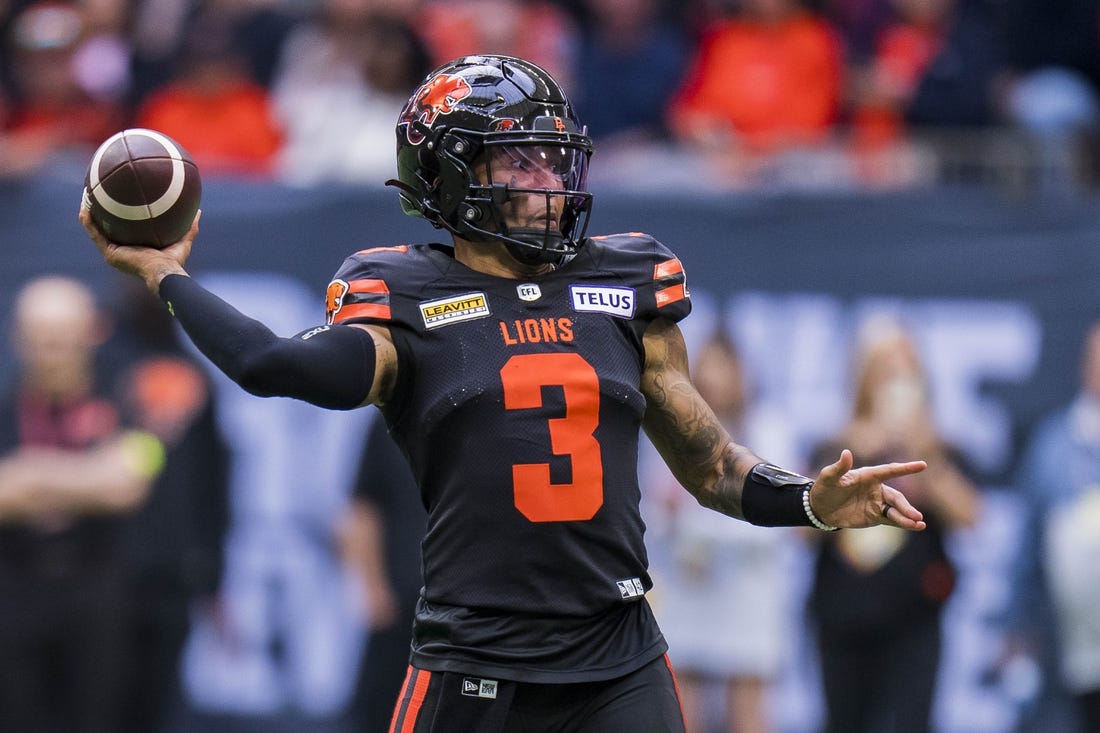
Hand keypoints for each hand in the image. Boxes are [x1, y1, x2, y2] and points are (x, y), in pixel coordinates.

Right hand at [77, 205, 197, 293]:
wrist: (164, 272)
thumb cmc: (174, 262)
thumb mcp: (183, 240)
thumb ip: (190, 227)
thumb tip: (197, 211)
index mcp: (135, 249)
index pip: (125, 231)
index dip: (120, 218)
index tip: (118, 203)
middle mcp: (122, 251)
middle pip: (107, 229)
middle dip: (101, 214)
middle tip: (97, 196)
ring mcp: (113, 253)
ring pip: (97, 231)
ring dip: (89, 215)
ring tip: (85, 197)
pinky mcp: (110, 253)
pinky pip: (95, 235)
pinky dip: (88, 223)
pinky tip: (84, 208)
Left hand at [809, 449, 926, 530]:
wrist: (820, 509)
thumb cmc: (825, 488)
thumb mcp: (829, 477)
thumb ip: (839, 467)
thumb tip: (846, 452)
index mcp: (868, 475)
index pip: (889, 471)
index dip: (905, 468)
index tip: (922, 465)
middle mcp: (877, 489)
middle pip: (896, 497)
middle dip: (906, 506)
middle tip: (916, 515)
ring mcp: (878, 503)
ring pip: (896, 510)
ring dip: (908, 516)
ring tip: (919, 523)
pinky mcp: (876, 516)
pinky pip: (892, 520)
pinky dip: (904, 523)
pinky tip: (917, 526)